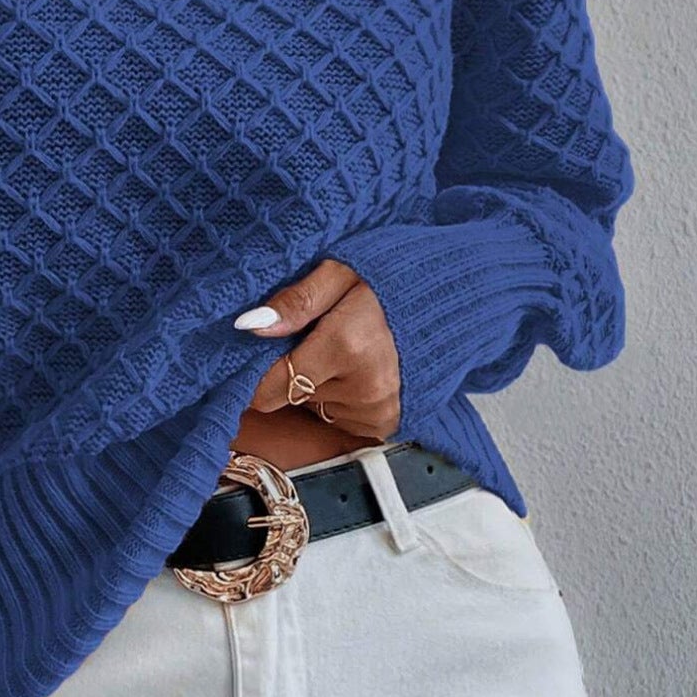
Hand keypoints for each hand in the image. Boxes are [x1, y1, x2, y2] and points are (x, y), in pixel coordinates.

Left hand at [234, 259, 401, 440]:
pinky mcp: (384, 423)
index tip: (254, 358)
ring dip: (317, 383)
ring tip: (343, 351)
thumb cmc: (389, 281)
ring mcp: (377, 409)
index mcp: (347, 346)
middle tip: (315, 339)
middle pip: (292, 394)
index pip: (272, 386)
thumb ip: (296, 300)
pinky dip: (338, 397)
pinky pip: (337, 418)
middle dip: (293, 369)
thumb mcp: (339, 272)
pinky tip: (356, 370)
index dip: (255, 374)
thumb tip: (251, 326)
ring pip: (313, 406)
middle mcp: (364, 387)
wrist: (446, 302)